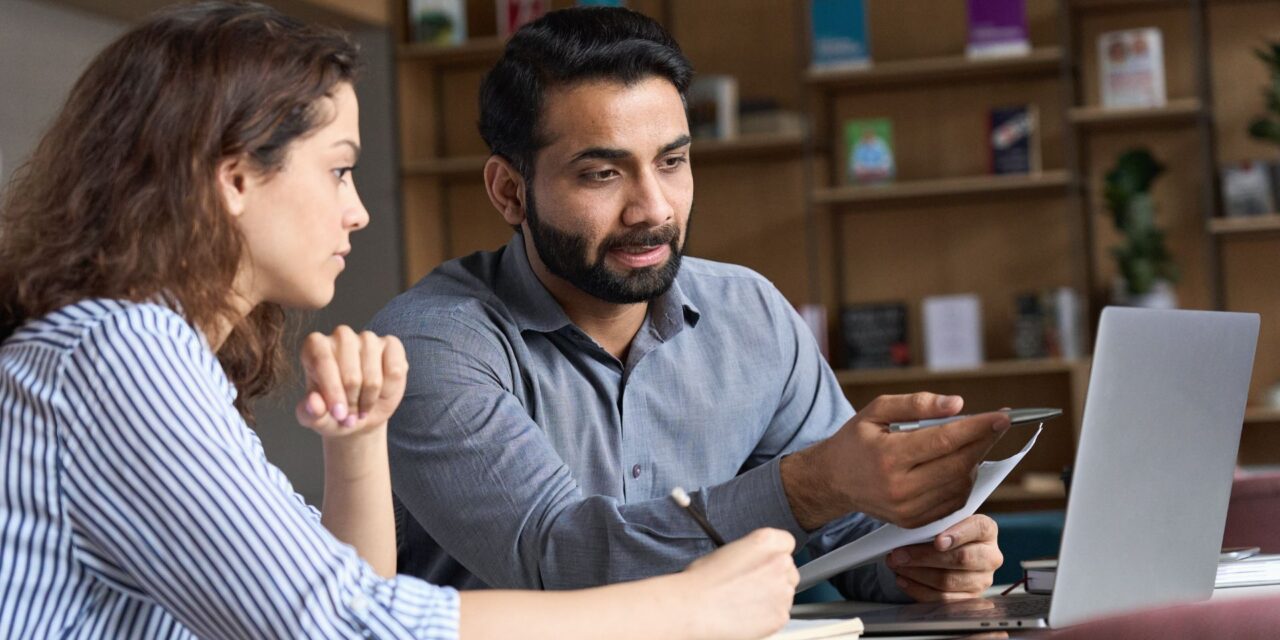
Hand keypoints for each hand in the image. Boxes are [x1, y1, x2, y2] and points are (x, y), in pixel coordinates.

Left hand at [295, 327, 406, 438]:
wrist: (360, 414)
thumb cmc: (333, 412)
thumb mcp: (317, 419)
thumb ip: (309, 413)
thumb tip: (313, 403)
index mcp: (315, 346)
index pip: (323, 361)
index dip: (332, 391)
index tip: (338, 414)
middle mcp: (341, 336)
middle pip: (350, 374)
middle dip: (352, 401)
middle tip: (349, 416)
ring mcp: (368, 338)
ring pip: (373, 376)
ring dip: (369, 399)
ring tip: (362, 407)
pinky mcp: (391, 344)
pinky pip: (394, 370)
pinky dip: (388, 390)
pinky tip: (380, 393)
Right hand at [679, 528, 798, 639]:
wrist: (694, 608)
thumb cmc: (701, 582)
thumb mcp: (726, 552)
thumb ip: (749, 554)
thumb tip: (753, 562)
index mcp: (766, 541)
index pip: (786, 542)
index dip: (775, 554)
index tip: (766, 562)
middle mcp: (780, 563)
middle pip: (789, 569)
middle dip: (775, 577)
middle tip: (753, 586)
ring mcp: (783, 591)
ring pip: (786, 594)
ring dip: (772, 597)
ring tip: (745, 603)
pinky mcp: (780, 616)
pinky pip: (781, 614)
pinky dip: (768, 617)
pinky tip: (747, 615)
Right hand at [782, 393, 1010, 529]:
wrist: (833, 480)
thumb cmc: (856, 440)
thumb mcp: (876, 410)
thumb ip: (916, 403)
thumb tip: (958, 404)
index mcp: (888, 456)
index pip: (944, 441)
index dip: (978, 428)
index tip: (1003, 416)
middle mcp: (898, 487)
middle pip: (959, 465)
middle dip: (984, 442)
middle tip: (996, 425)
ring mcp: (907, 509)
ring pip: (961, 485)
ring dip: (974, 461)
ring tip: (970, 442)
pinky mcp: (913, 522)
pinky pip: (953, 501)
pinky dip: (963, 481)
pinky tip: (957, 464)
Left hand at [886, 515, 1002, 601]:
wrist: (949, 552)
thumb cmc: (942, 532)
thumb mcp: (942, 522)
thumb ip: (933, 522)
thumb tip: (909, 528)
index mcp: (987, 530)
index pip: (978, 528)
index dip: (958, 535)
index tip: (938, 541)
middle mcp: (990, 556)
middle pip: (961, 558)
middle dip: (924, 557)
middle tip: (898, 554)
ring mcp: (982, 580)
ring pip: (948, 580)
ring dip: (916, 573)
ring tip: (896, 565)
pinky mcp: (970, 599)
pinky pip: (942, 599)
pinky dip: (918, 589)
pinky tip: (903, 580)